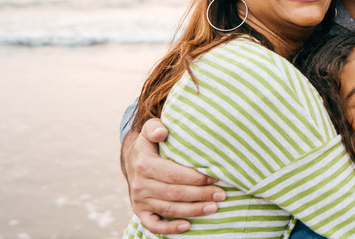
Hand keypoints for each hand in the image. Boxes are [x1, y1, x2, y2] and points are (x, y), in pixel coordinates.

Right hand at [121, 118, 226, 233]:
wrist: (133, 159)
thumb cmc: (151, 144)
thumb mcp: (150, 130)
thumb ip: (154, 127)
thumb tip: (162, 132)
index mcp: (144, 164)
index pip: (174, 174)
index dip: (195, 177)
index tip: (215, 177)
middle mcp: (140, 184)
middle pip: (175, 193)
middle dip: (201, 194)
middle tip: (221, 194)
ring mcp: (139, 200)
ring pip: (168, 209)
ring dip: (193, 210)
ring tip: (214, 207)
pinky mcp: (140, 211)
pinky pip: (153, 225)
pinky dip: (169, 229)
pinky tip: (188, 226)